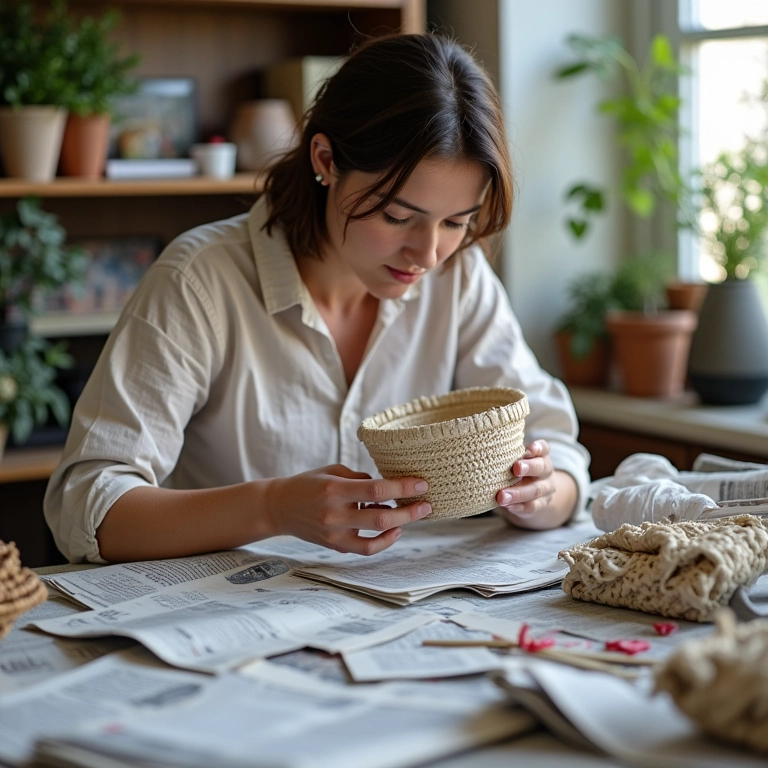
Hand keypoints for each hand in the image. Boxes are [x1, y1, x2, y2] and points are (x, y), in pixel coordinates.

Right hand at [265, 464, 431, 554]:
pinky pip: (366, 548)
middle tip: (427, 504)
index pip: (377, 490)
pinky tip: (394, 530)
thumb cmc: (308, 483)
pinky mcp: (335, 546)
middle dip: (410, 511)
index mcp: (334, 490)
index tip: (422, 484)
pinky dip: (384, 540)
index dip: (403, 488)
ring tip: (413, 515)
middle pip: (382, 517)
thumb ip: (361, 479)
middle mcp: (335, 515)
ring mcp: (335, 534)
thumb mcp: (333, 471)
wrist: (279, 507)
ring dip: (400, 525)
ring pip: (376, 536)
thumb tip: (390, 486)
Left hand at [495, 440, 576, 529]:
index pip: (543, 448)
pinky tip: (508, 506)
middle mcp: (545, 471)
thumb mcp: (515, 460)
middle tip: (516, 468)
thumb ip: (508, 456)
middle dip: (529, 467)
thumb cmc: (518, 471)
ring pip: (536, 490)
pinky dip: (519, 506)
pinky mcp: (540, 504)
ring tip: (502, 496)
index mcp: (540, 456)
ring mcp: (545, 489)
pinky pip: (532, 506)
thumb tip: (486, 449)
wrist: (533, 496)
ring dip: (518, 493)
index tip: (529, 449)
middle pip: (542, 467)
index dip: (538, 447)